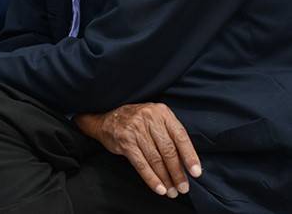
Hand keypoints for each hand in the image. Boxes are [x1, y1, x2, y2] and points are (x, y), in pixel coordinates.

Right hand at [75, 103, 201, 198]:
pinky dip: (151, 178)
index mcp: (162, 112)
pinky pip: (141, 164)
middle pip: (168, 150)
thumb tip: (186, 162)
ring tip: (172, 191)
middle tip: (183, 188)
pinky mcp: (125, 141)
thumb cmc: (136, 122)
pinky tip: (159, 188)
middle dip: (177, 172)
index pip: (180, 136)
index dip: (190, 156)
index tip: (196, 173)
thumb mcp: (155, 119)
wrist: (106, 120)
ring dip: (165, 178)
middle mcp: (149, 118)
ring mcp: (136, 129)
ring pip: (155, 159)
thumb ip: (169, 134)